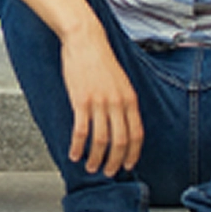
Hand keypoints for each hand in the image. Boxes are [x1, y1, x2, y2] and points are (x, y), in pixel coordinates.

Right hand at [61, 27, 142, 176]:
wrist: (85, 39)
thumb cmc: (100, 58)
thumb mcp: (120, 80)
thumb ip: (123, 101)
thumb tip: (122, 122)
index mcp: (130, 99)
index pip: (137, 134)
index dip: (132, 154)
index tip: (127, 165)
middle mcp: (117, 103)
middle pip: (120, 141)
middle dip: (114, 162)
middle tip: (108, 172)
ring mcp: (99, 102)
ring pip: (101, 140)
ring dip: (96, 158)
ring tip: (90, 167)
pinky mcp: (81, 101)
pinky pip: (81, 131)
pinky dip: (77, 146)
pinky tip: (74, 153)